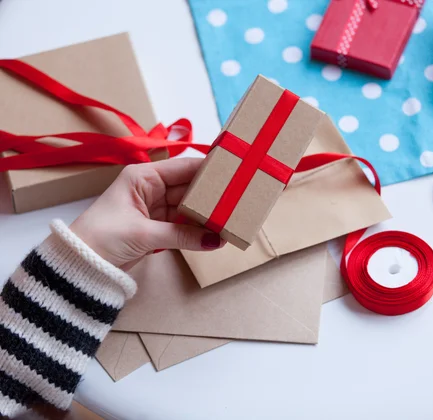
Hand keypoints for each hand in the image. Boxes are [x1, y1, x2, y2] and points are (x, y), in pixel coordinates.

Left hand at [70, 158, 224, 269]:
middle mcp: (151, 188)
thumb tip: (216, 240)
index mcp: (144, 176)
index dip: (209, 171)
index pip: (184, 168)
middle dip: (213, 195)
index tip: (235, 173)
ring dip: (207, 214)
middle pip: (190, 188)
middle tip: (239, 200)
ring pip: (189, 207)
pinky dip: (197, 230)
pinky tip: (215, 233)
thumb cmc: (102, 236)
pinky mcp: (156, 228)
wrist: (78, 265)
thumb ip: (182, 235)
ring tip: (231, 218)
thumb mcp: (144, 233)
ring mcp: (155, 208)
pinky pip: (183, 225)